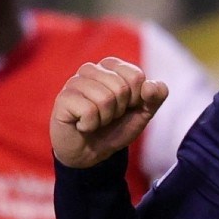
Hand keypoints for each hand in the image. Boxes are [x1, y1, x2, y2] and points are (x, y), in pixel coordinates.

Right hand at [51, 57, 168, 168]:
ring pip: (105, 99)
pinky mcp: (63, 98)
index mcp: (111, 66)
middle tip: (108, 116)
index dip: (136, 99)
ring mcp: (74, 82)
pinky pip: (88, 111)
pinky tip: (82, 125)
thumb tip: (150, 86)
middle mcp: (91, 69)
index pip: (136, 76)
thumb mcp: (142, 113)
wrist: (91, 153)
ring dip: (105, 118)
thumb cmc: (115, 127)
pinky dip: (90, 125)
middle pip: (121, 88)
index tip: (125, 107)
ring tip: (96, 120)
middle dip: (120, 110)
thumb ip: (155, 97)